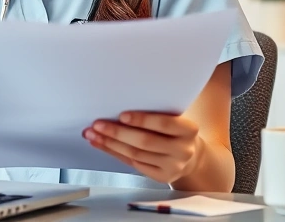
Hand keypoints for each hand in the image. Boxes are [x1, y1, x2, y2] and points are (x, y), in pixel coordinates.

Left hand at [83, 111, 203, 184]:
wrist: (191, 156)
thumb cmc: (175, 131)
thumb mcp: (175, 119)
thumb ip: (156, 114)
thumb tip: (118, 107)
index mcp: (189, 130)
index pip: (164, 123)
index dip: (142, 120)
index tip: (121, 115)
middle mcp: (183, 150)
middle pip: (145, 142)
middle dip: (118, 133)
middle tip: (97, 125)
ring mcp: (173, 166)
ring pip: (136, 154)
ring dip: (111, 144)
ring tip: (93, 135)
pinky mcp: (162, 177)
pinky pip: (134, 164)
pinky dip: (116, 153)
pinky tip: (103, 145)